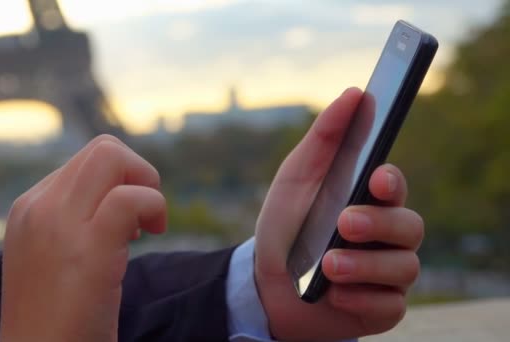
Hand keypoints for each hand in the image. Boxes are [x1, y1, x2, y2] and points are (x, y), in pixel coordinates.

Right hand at [0, 135, 165, 341]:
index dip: (120, 184)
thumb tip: (120, 194)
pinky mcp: (86, 247)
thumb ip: (76, 219)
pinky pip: (130, 199)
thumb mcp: (54, 255)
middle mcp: (38, 207)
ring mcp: (58, 224)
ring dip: (147, 186)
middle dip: (138, 173)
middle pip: (103, 149)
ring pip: (112, 156)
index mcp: (30, 207)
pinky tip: (149, 237)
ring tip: (148, 228)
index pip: (87, 161)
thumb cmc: (55, 316)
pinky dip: (153, 207)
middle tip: (145, 217)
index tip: (127, 222)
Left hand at [255, 88, 423, 340]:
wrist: (266, 283)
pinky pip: (389, 305)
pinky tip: (335, 294)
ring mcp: (387, 273)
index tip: (376, 178)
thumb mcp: (296, 178)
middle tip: (345, 223)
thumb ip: (324, 137)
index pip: (394, 187)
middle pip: (409, 226)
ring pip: (403, 267)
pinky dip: (360, 299)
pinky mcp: (381, 308)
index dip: (392, 182)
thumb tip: (356, 93)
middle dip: (377, 224)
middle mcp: (386, 236)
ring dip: (363, 266)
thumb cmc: (287, 226)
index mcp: (368, 202)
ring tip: (329, 266)